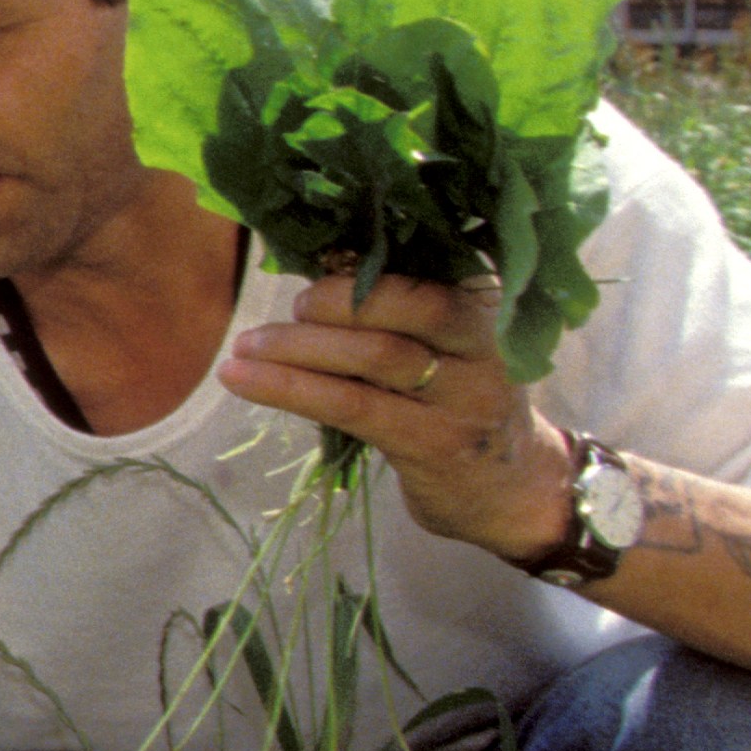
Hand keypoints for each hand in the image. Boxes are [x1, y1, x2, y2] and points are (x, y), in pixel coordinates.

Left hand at [218, 268, 577, 554]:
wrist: (508, 489)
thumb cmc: (455, 401)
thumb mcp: (445, 346)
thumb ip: (398, 309)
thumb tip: (318, 261)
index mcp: (485, 306)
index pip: (428, 269)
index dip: (366, 264)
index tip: (318, 263)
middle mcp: (486, 345)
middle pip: (413, 304)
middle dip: (338, 298)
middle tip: (290, 306)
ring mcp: (465, 397)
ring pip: (376, 356)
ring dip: (298, 347)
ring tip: (243, 346)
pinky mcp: (433, 443)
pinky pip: (353, 406)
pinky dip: (291, 388)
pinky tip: (244, 380)